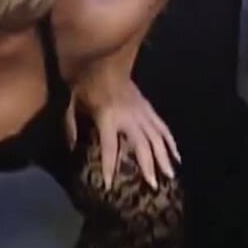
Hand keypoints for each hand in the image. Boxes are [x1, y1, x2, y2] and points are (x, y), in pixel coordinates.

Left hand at [67, 73, 179, 190]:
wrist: (104, 62)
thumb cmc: (85, 84)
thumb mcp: (71, 105)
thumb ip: (71, 127)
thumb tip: (72, 149)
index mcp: (107, 118)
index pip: (109, 148)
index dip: (109, 167)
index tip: (109, 185)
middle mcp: (129, 117)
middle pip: (141, 145)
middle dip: (147, 166)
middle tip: (152, 185)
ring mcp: (142, 112)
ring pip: (157, 138)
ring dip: (164, 158)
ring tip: (169, 176)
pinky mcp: (149, 108)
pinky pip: (163, 127)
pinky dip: (170, 142)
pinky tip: (176, 156)